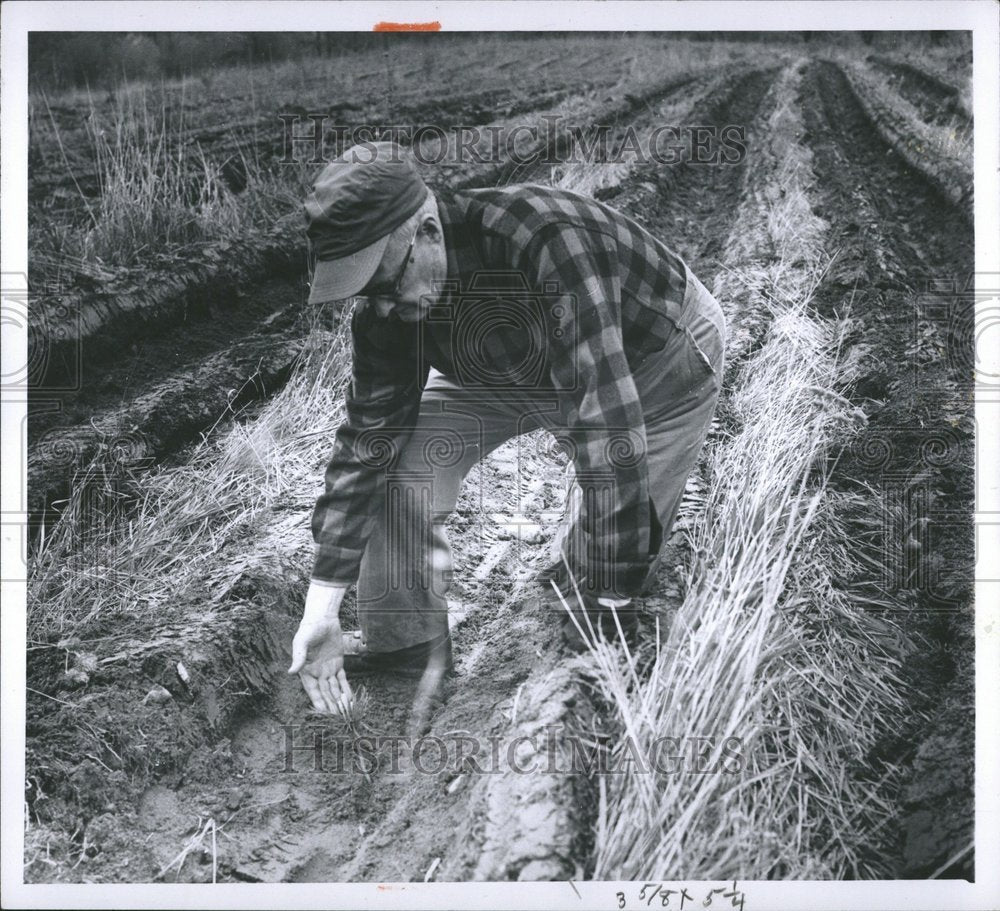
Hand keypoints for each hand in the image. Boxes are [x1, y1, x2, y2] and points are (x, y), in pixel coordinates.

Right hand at [288, 582, 352, 715]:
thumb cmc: (309, 629)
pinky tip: (350, 699)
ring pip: (334, 689)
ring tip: (345, 713)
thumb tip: (290, 672)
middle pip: (325, 693)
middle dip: (331, 705)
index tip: (324, 713)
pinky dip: (346, 689)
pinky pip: (342, 679)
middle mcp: (316, 673)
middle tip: (338, 718)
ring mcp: (327, 669)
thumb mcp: (301, 642)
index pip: (313, 691)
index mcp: (306, 671)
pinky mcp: (338, 664)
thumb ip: (298, 657)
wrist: (323, 618)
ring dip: (339, 700)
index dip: (318, 702)